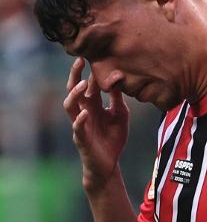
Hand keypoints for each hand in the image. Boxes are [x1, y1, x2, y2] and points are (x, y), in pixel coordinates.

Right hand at [63, 57, 128, 192]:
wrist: (109, 164)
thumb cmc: (113, 138)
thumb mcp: (120, 115)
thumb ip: (118, 99)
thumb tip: (119, 78)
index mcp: (93, 105)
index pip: (88, 84)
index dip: (91, 72)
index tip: (98, 57)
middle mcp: (84, 111)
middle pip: (73, 89)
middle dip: (75, 74)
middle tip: (80, 60)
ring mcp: (80, 124)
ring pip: (69, 106)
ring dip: (75, 94)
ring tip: (83, 85)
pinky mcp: (81, 139)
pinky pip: (77, 128)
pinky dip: (80, 120)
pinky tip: (85, 113)